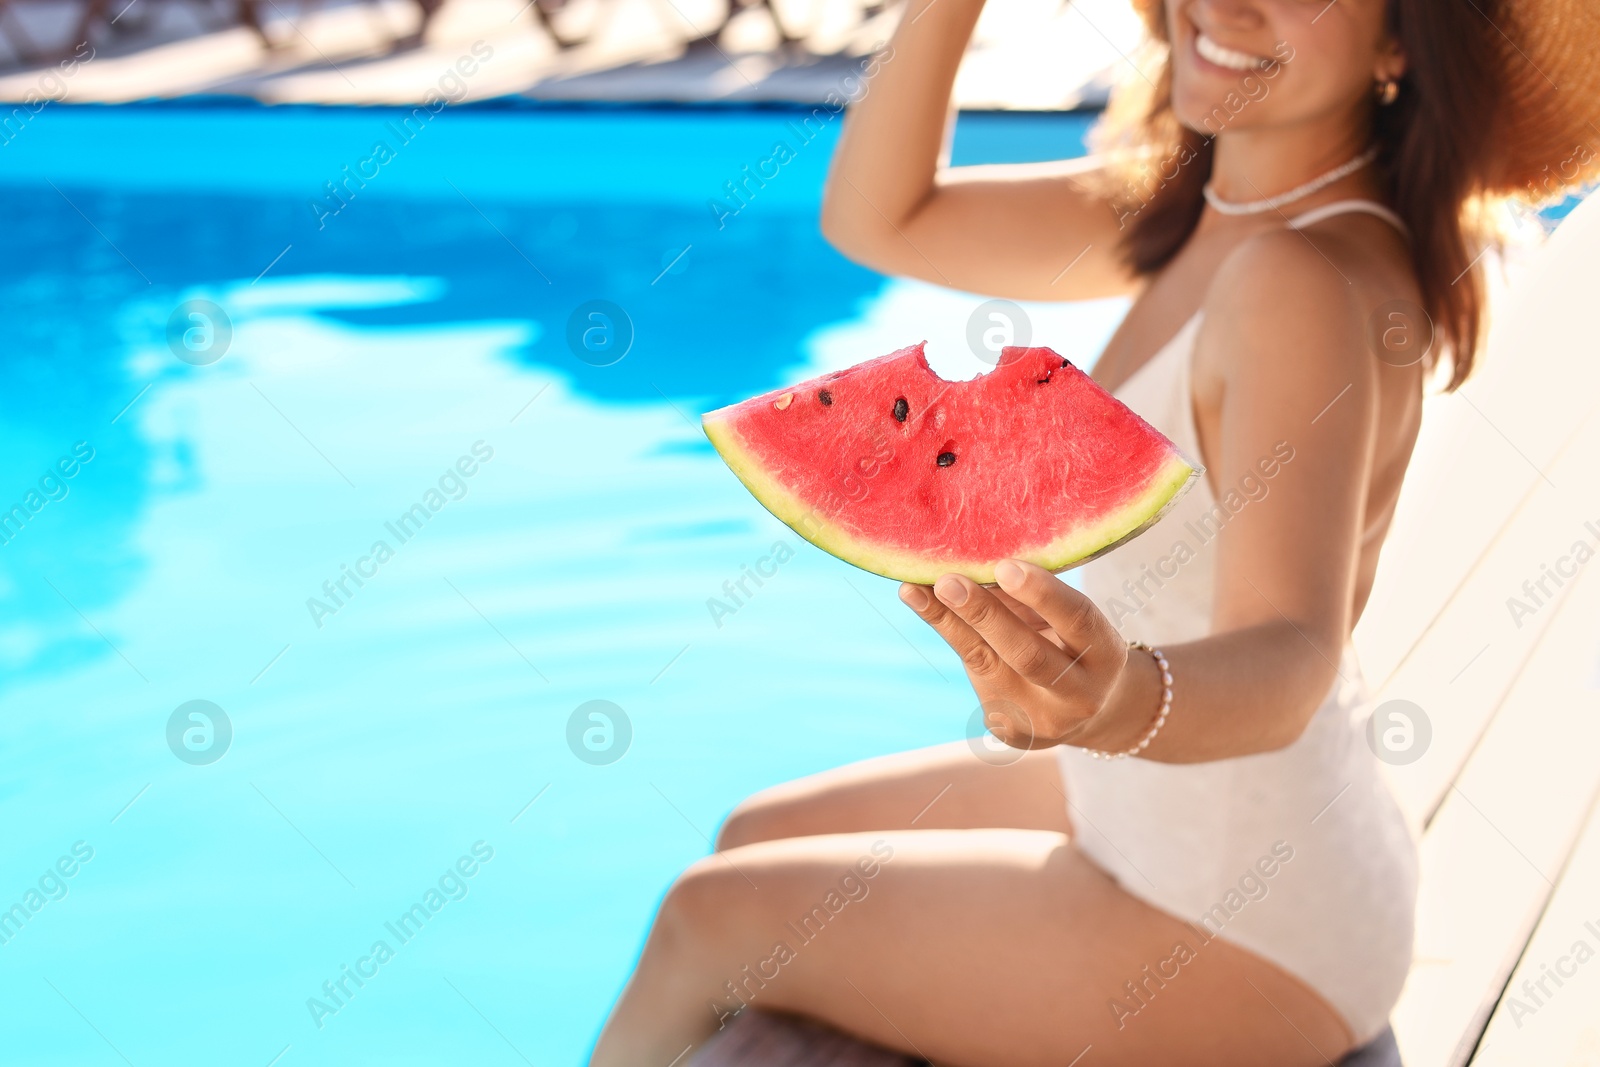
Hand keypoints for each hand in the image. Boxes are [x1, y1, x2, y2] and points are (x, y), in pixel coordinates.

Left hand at [899, 559, 1130, 749]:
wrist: (1083, 710)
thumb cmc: (1072, 642)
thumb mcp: (1068, 620)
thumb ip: (1034, 597)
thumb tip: (975, 559)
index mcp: (1106, 657)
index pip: (1078, 622)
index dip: (1043, 594)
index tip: (1005, 566)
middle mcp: (1079, 695)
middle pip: (1028, 656)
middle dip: (985, 616)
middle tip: (948, 581)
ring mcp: (1041, 719)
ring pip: (988, 665)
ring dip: (948, 622)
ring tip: (913, 589)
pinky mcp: (1007, 727)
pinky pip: (973, 672)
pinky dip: (947, 631)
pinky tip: (917, 601)